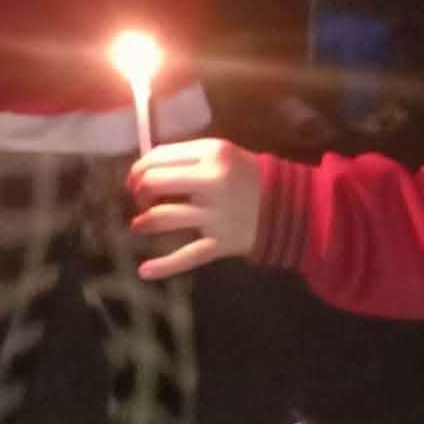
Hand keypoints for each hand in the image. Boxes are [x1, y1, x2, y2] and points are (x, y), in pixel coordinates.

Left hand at [128, 139, 263, 279]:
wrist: (289, 206)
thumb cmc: (247, 176)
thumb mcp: (221, 153)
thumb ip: (187, 157)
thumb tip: (145, 169)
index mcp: (212, 154)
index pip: (159, 156)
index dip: (138, 168)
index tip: (134, 179)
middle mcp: (212, 182)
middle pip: (155, 183)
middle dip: (140, 192)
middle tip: (141, 200)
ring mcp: (216, 215)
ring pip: (163, 217)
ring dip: (144, 222)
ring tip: (139, 225)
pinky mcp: (220, 243)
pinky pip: (187, 256)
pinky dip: (164, 266)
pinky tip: (145, 271)